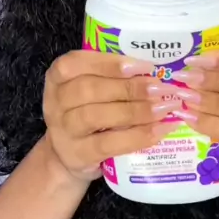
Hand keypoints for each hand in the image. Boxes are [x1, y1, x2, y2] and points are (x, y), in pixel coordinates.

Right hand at [42, 51, 175, 181]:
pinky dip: (136, 137)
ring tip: (163, 108)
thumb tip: (156, 71)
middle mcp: (55, 101)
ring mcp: (63, 130)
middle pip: (89, 89)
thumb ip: (113, 77)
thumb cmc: (86, 112)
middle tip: (160, 88)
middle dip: (129, 88)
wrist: (66, 155)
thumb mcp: (90, 89)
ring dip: (135, 111)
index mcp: (58, 76)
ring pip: (96, 116)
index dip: (111, 63)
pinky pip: (108, 144)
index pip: (77, 63)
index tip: (144, 66)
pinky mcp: (78, 155)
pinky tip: (158, 130)